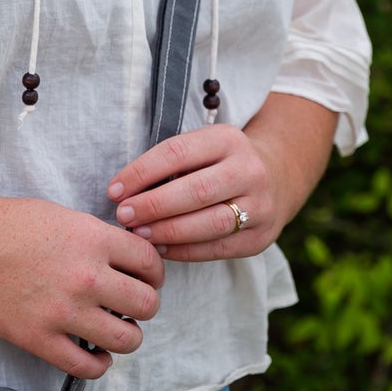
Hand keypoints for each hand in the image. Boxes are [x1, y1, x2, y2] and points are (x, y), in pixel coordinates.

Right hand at [0, 194, 164, 378]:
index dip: (153, 271)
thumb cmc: (8, 224)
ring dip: (128, 335)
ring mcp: (62, 312)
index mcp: (93, 239)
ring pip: (127, 339)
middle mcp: (85, 277)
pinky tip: (96, 352)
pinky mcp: (38, 340)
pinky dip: (101, 363)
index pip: (151, 262)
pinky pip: (89, 367)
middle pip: (147, 304)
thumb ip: (100, 238)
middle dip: (145, 304)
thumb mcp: (64, 216)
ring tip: (115, 327)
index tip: (144, 276)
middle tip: (130, 302)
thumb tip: (133, 261)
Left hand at [106, 125, 279, 260]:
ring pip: (210, 223)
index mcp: (228, 139)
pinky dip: (185, 250)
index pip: (178, 152)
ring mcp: (260, 205)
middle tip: (124, 216)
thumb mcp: (203, 147)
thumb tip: (123, 193)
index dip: (141, 172)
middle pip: (196, 190)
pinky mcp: (260, 236)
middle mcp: (249, 170)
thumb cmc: (220, 163)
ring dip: (168, 231)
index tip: (114, 190)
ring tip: (140, 235)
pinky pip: (218, 248)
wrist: (277, 176)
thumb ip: (170, 164)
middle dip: (153, 205)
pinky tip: (161, 249)